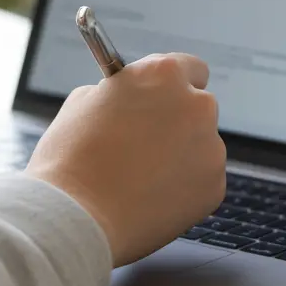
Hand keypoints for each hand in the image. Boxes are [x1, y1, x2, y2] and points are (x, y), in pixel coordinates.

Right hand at [26, 53, 225, 266]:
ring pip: (201, 148)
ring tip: (141, 179)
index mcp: (163, 74)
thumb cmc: (70, 160)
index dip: (174, 86)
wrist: (76, 218)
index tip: (164, 100)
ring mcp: (211, 148)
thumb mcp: (83, 103)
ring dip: (181, 157)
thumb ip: (119, 94)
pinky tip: (150, 198)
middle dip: (178, 123)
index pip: (190, 68)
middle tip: (146, 145)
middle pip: (198, 109)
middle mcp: (196, 105)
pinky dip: (183, 189)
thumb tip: (130, 101)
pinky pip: (202, 182)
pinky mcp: (214, 186)